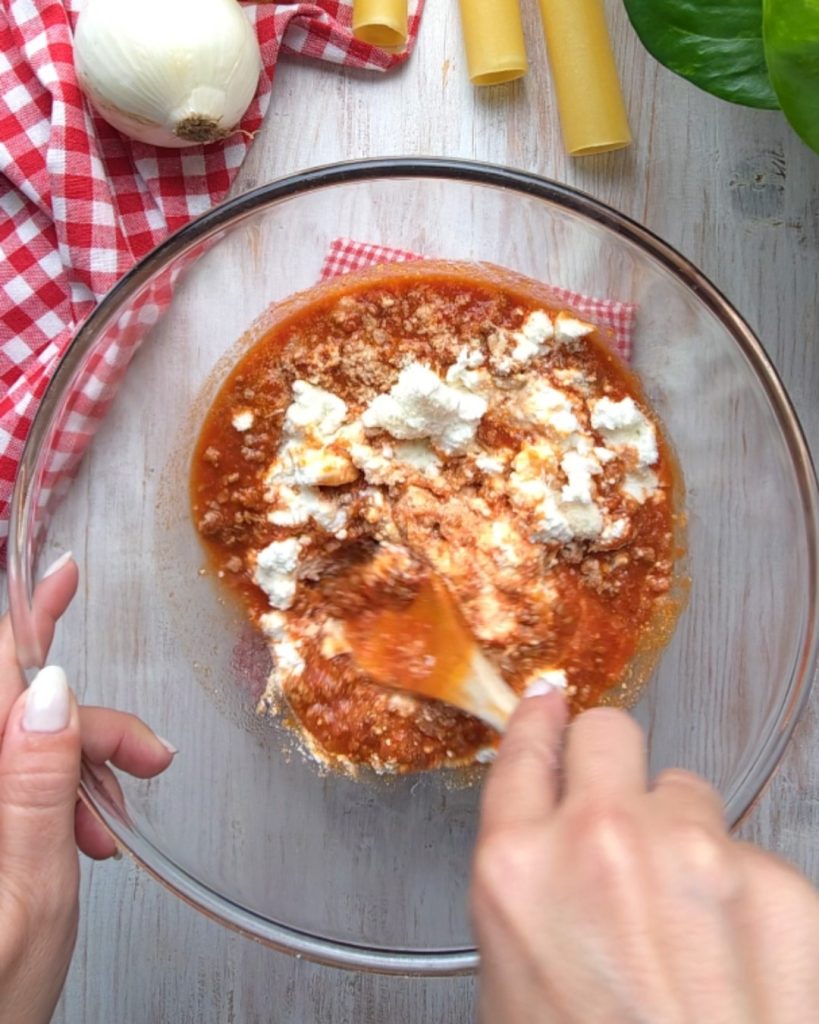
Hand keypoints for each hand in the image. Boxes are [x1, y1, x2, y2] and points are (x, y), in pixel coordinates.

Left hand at [0, 556, 174, 1023]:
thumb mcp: (32, 889)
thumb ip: (35, 783)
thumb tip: (49, 691)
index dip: (32, 616)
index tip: (64, 573)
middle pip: (26, 711)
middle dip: (93, 727)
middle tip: (147, 758)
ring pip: (28, 746)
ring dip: (81, 770)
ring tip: (113, 822)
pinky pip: (19, 778)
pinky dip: (60, 795)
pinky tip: (84, 830)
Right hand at [471, 692, 818, 1023]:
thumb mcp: (511, 985)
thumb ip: (525, 893)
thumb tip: (546, 841)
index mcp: (517, 870)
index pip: (526, 749)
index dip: (541, 722)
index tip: (552, 704)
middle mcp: (600, 840)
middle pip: (609, 731)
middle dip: (612, 764)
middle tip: (623, 816)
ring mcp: (693, 854)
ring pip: (686, 790)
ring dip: (682, 838)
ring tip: (687, 925)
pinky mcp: (775, 883)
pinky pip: (748, 855)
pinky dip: (742, 897)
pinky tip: (739, 967)